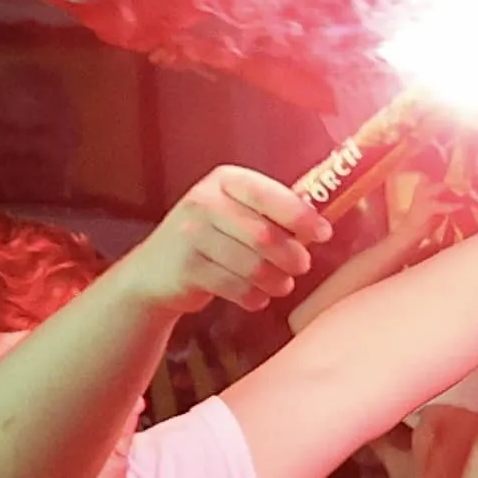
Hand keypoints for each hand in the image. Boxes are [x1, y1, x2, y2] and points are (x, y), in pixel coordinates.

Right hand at [125, 164, 325, 316]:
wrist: (153, 271)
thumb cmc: (212, 241)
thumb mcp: (236, 214)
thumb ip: (273, 214)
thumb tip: (322, 225)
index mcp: (224, 181)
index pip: (268, 194)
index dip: (301, 215)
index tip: (324, 233)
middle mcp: (202, 201)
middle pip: (265, 235)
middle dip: (292, 257)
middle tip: (301, 267)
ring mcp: (189, 234)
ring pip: (253, 265)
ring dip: (276, 281)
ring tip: (280, 284)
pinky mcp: (185, 267)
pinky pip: (236, 287)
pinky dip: (255, 297)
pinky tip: (255, 296)